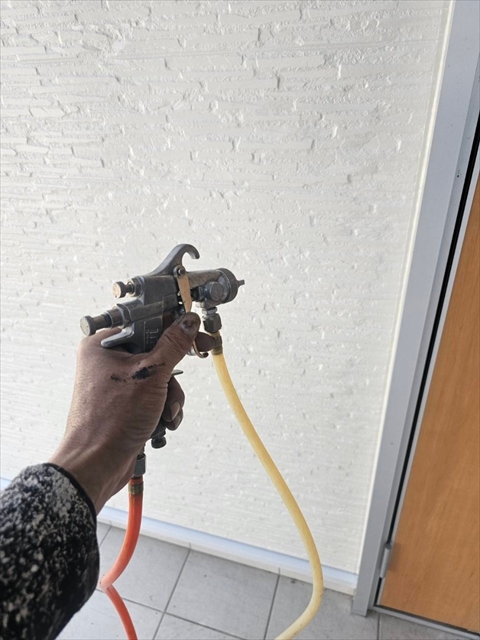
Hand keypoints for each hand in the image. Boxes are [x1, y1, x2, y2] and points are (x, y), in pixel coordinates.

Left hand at [50, 312, 212, 512]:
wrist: (97, 465)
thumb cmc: (110, 421)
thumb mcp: (151, 376)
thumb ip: (173, 345)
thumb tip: (188, 322)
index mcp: (103, 343)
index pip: (145, 320)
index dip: (173, 323)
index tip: (195, 327)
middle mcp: (106, 359)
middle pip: (155, 349)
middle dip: (173, 371)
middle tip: (198, 357)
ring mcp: (115, 382)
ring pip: (158, 374)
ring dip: (170, 394)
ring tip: (167, 411)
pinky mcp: (124, 401)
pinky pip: (153, 393)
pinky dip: (163, 407)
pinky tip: (162, 422)